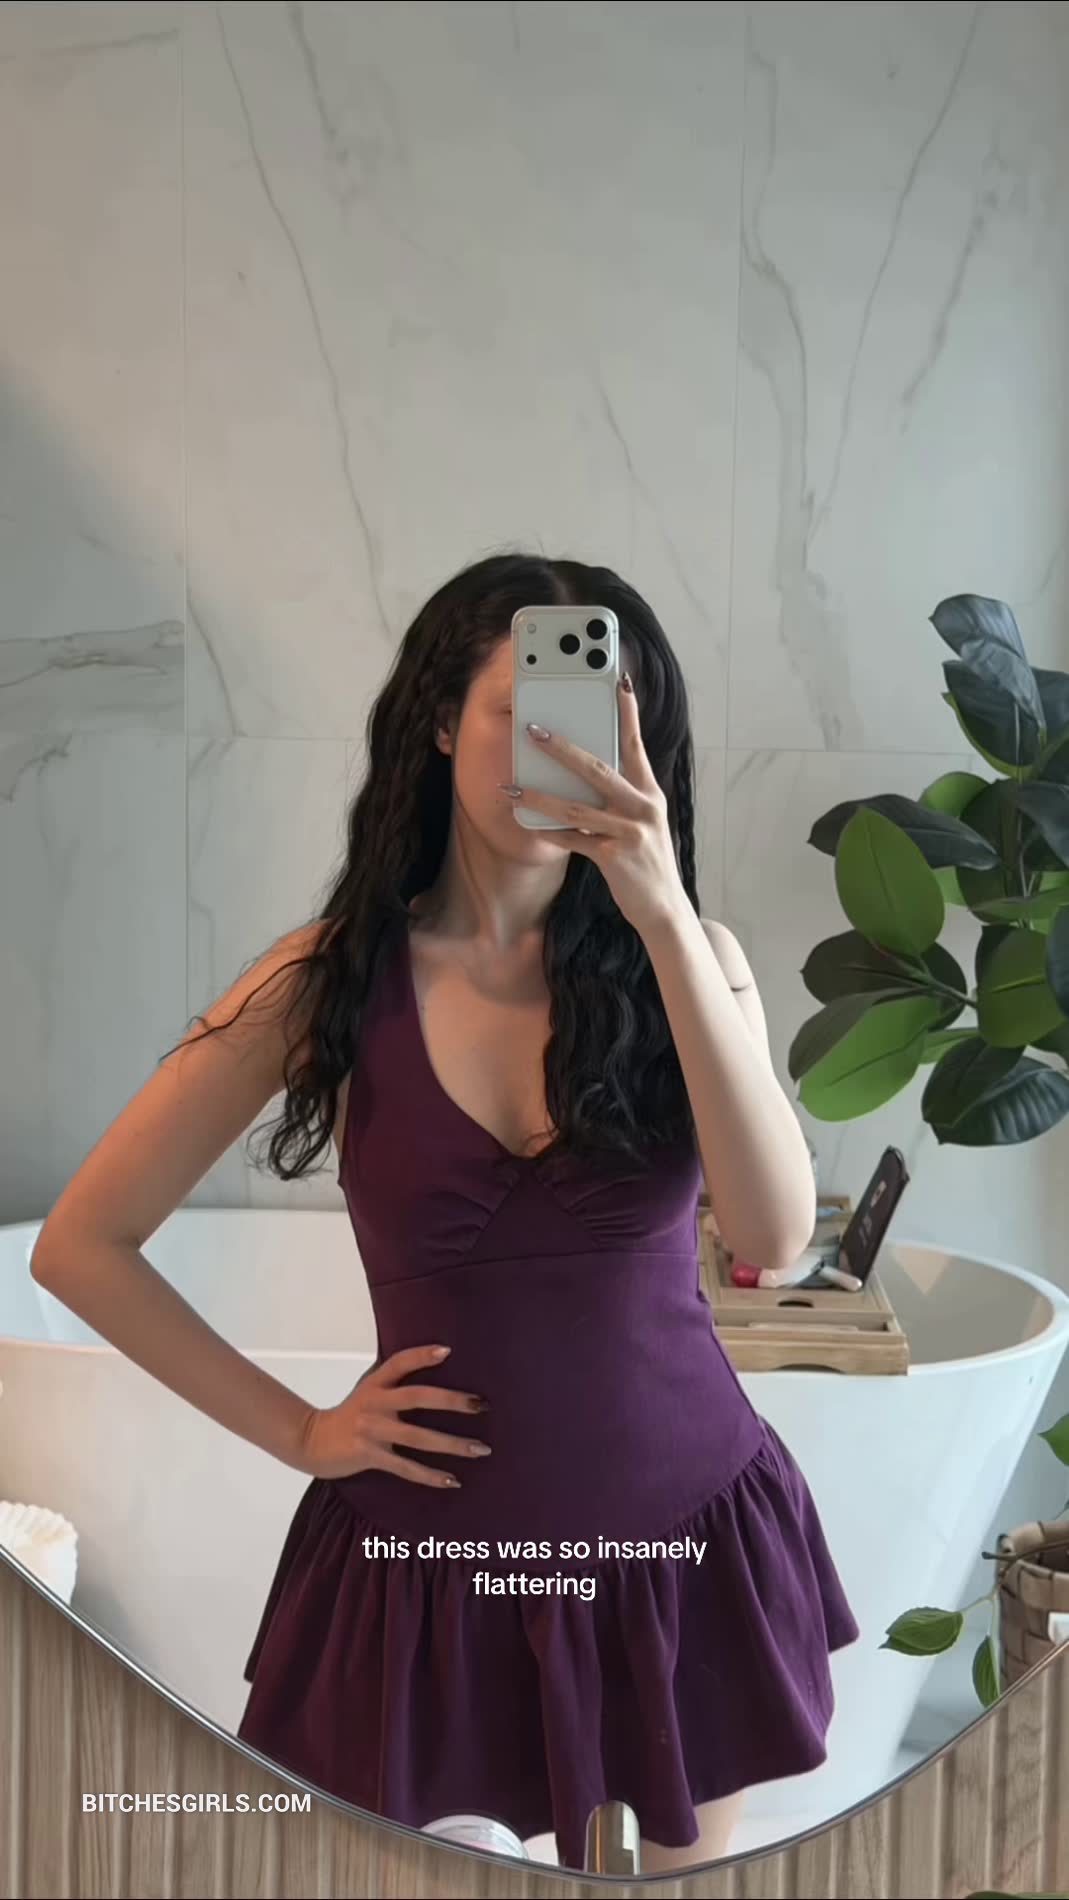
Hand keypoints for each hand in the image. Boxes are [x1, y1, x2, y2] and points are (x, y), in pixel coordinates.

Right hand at [299, 1344, 490, 1486]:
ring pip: (419, 1437)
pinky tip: (452, 1480)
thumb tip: (434, 1365)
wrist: (311, 1441)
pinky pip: (406, 1467)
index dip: (422, 1355)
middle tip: (481, 1405)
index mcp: (375, 1383)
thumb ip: (393, 1381)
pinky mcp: (369, 1456)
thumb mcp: (368, 1390)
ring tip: (480, 1449)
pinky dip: (430, 1476)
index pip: (399, 1362)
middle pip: (417, 1397)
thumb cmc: (350, 1414)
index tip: (448, 1351)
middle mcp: (375, 1403)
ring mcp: (372, 1431)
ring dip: (452, 1444)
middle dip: (452, 1401)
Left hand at [500, 673, 688, 936]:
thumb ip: (620, 796)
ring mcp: (630, 831)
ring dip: (539, 797)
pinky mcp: (614, 857)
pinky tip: (530, 827)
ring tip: (511, 788)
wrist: (663, 907)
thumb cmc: (646, 859)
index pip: (635, 743)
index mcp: (649, 791)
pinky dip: (551, 833)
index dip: (628, 711)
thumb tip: (580, 774)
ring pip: (576, 808)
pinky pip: (574, 840)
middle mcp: (642, 806)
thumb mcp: (642, 821)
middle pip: (597, 769)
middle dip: (561, 749)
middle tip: (532, 730)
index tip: (619, 680)